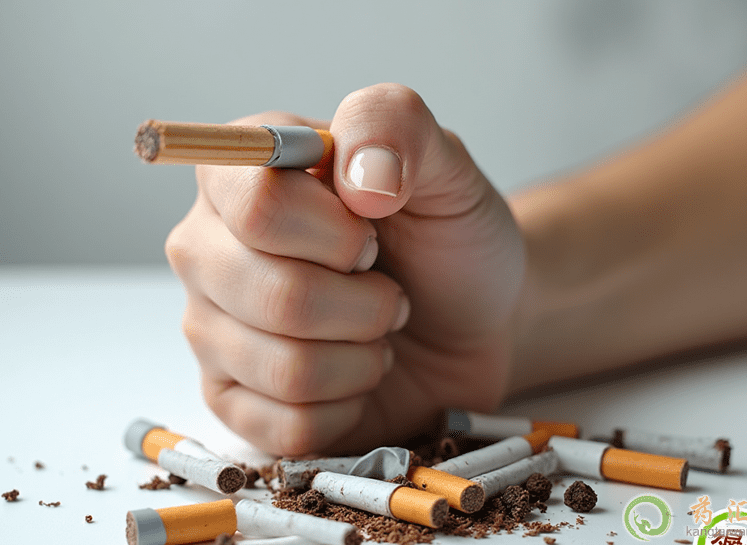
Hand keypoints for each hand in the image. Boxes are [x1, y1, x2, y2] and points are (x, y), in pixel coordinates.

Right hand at [166, 84, 526, 454]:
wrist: (472, 320)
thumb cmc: (447, 240)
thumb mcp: (444, 164)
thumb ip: (396, 127)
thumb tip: (359, 178)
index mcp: (242, 175)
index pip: (258, 205)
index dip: (337, 233)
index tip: (376, 231)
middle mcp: (208, 249)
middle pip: (272, 295)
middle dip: (365, 302)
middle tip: (388, 289)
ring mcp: (212, 329)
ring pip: (284, 368)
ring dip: (362, 355)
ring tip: (375, 328)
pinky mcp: (232, 399)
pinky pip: (287, 426)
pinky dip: (349, 404)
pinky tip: (355, 373)